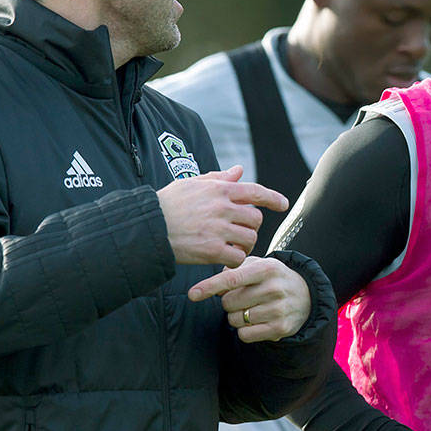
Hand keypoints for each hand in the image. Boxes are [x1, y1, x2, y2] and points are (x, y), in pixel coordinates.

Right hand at [156, 166, 288, 267]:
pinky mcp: (211, 251)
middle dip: (251, 226)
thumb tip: (239, 170)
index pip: (256, 192)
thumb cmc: (167, 203)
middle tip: (240, 232)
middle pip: (255, 219)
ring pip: (249, 238)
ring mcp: (217, 230)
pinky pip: (237, 257)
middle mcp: (221, 208)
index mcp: (219, 189)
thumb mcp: (191, 183)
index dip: (273, 198)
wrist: (146, 227)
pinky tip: (226, 258)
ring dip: (245, 244)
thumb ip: (218, 178)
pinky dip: (235, 259)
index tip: (283, 205)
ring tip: (234, 246)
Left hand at [188, 256, 309, 341]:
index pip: (232, 278)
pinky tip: (256, 321)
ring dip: (236, 317)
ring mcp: (279, 309)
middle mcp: (274, 288)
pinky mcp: (280, 328)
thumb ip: (234, 269)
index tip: (192, 294)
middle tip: (242, 298)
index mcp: (267, 268)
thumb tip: (213, 287)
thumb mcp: (258, 264)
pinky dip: (244, 330)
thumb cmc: (272, 278)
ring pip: (235, 320)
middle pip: (229, 303)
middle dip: (228, 302)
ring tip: (251, 309)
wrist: (306, 295)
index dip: (210, 286)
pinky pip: (245, 335)